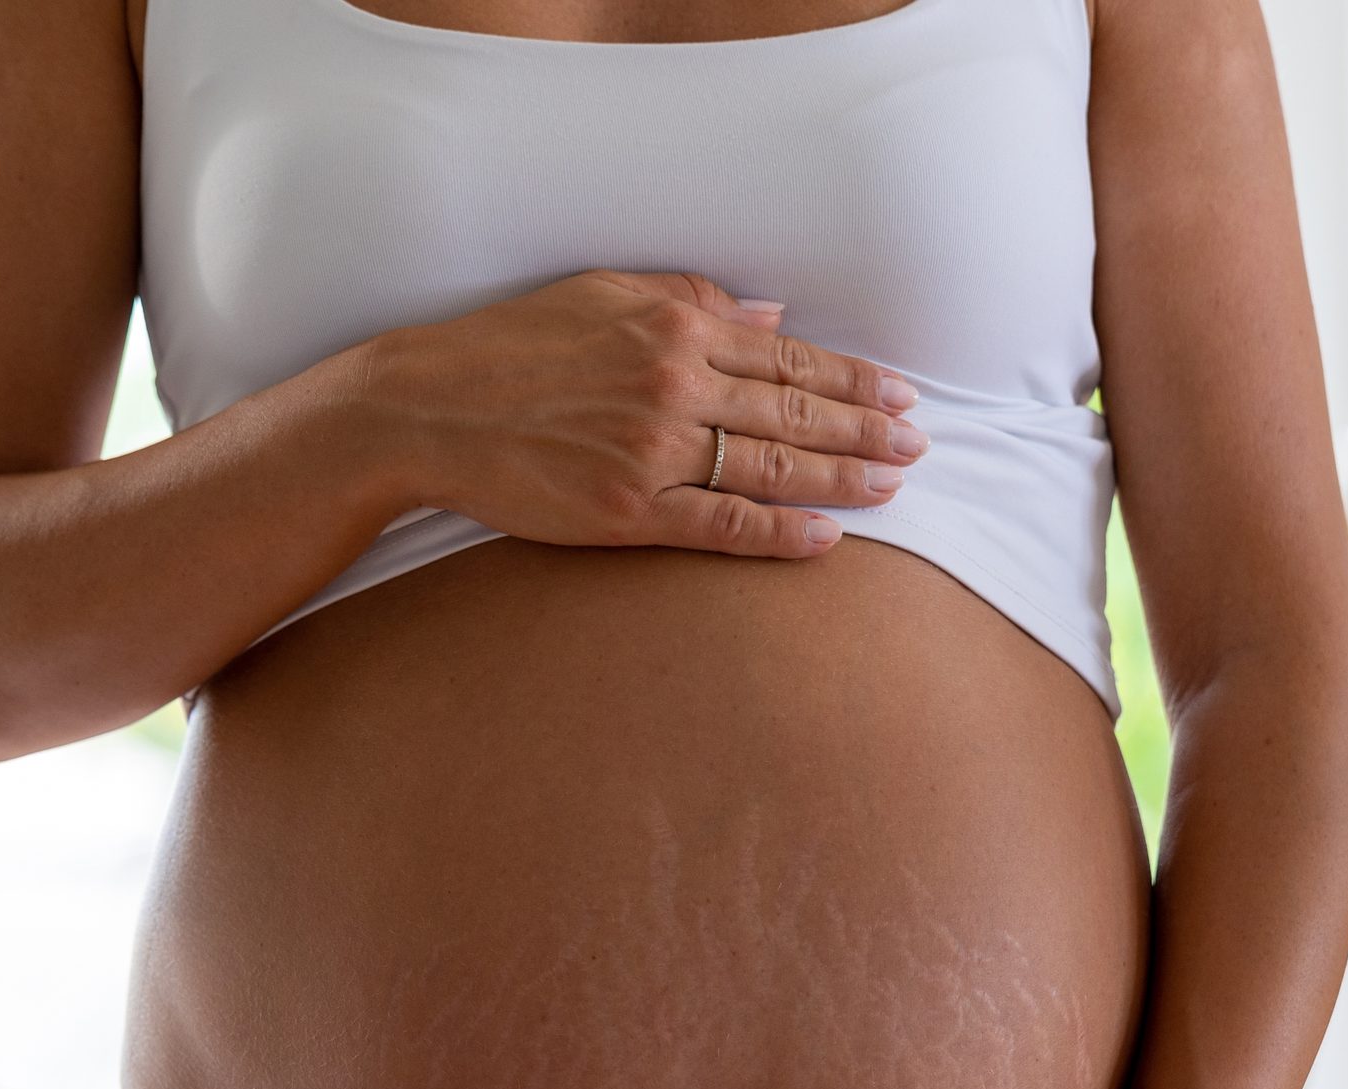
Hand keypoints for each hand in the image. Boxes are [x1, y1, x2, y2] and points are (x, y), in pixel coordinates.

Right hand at [357, 268, 927, 559]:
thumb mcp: (605, 293)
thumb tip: (773, 318)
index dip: (854, 378)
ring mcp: (652, 451)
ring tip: (893, 486)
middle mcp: (674, 385)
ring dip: (842, 478)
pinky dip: (779, 532)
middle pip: (796, 410)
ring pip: (772, 466)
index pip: (789, 354)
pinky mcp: (625, 510)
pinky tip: (826, 537)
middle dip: (867, 430)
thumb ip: (694, 301)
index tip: (900, 394)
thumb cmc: (512, 345)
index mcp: (675, 326)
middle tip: (919, 445)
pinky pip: (722, 524)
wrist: (428, 407)